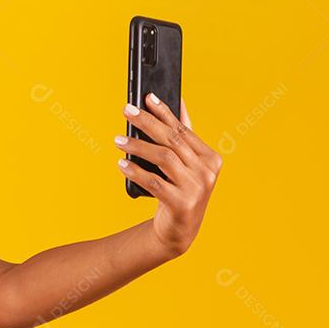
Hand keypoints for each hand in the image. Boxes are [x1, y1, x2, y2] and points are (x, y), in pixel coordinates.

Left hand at [116, 94, 222, 256]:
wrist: (178, 231)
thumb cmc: (178, 191)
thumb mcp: (185, 164)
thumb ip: (184, 136)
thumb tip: (178, 102)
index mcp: (210, 157)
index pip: (182, 130)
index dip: (164, 112)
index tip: (147, 97)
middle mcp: (207, 171)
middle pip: (172, 140)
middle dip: (147, 123)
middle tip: (126, 110)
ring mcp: (197, 188)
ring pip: (164, 158)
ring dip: (138, 147)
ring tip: (118, 140)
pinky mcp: (182, 204)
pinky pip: (155, 182)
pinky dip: (137, 171)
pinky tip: (122, 164)